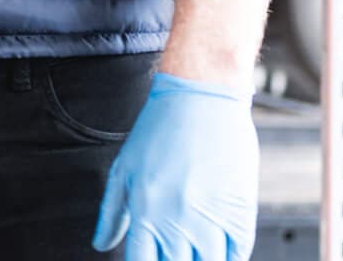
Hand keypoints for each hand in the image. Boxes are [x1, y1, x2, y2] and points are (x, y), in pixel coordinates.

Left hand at [94, 72, 257, 260]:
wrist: (202, 98)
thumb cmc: (159, 130)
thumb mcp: (123, 168)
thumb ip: (112, 212)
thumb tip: (100, 245)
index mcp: (145, 210)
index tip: (148, 260)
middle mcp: (178, 218)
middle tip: (175, 252)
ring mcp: (212, 217)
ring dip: (202, 260)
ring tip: (194, 251)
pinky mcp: (241, 212)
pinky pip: (239, 254)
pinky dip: (229, 257)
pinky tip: (219, 249)